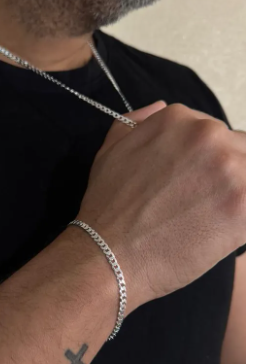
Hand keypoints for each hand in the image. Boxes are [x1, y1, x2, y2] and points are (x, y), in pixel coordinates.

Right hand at [78, 102, 245, 310]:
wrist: (108, 256)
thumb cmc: (106, 211)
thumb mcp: (111, 151)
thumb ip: (138, 122)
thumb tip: (159, 106)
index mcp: (178, 119)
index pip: (216, 134)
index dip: (209, 164)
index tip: (196, 186)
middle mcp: (207, 134)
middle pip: (242, 150)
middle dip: (228, 177)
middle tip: (202, 207)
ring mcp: (229, 167)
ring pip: (255, 176)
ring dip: (240, 197)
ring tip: (211, 221)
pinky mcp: (245, 204)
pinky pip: (260, 205)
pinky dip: (247, 220)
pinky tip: (223, 232)